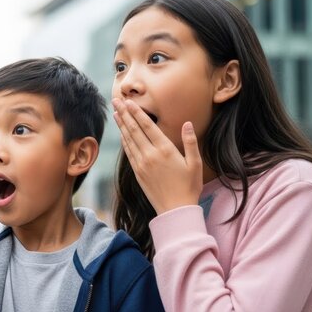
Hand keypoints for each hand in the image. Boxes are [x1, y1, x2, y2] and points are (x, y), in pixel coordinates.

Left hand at [112, 99, 202, 214]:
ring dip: (122, 125)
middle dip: (124, 114)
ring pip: (129, 140)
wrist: (175, 210)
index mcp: (165, 150)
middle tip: (116, 100)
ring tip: (116, 112)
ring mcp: (142, 164)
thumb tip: (187, 123)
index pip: (148, 126)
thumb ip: (190, 142)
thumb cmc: (189, 187)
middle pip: (134, 130)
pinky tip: (121, 133)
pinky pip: (129, 152)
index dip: (137, 113)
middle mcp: (150, 155)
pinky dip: (124, 140)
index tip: (129, 102)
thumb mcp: (195, 164)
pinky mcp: (138, 172)